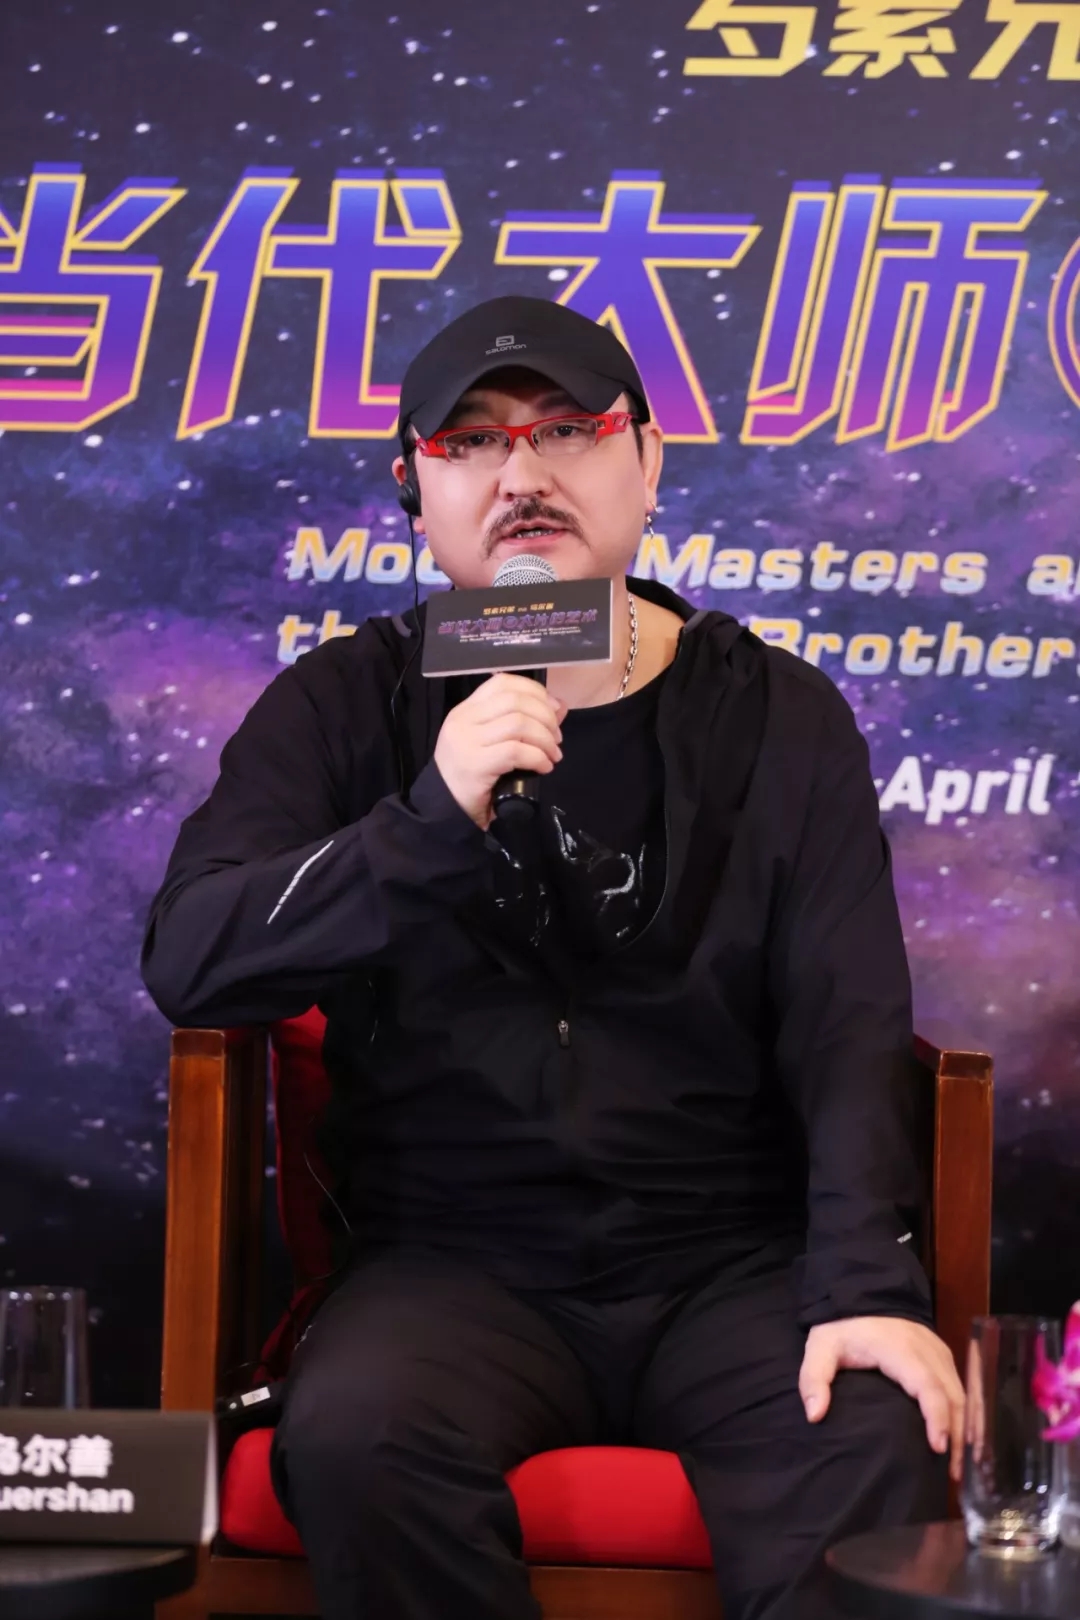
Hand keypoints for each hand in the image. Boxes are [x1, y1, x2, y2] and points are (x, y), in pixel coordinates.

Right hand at [433, 672, 566, 829]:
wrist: (445, 809)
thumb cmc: (471, 777)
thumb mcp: (494, 743)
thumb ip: (522, 722)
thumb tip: (560, 707)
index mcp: (466, 709)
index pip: (502, 682)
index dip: (534, 691)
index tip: (554, 710)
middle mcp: (464, 719)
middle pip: (515, 701)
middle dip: (545, 717)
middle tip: (556, 739)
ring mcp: (467, 741)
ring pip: (518, 724)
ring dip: (545, 739)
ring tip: (553, 755)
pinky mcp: (475, 764)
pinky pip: (516, 751)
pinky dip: (538, 757)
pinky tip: (544, 767)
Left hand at [799, 1316, 965, 1481]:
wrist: (862, 1297)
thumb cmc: (843, 1329)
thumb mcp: (821, 1347)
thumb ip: (814, 1379)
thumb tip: (815, 1415)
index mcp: (899, 1349)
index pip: (926, 1385)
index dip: (936, 1417)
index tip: (937, 1448)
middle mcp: (926, 1349)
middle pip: (951, 1394)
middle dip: (956, 1434)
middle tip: (952, 1473)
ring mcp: (938, 1350)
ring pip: (960, 1393)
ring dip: (962, 1427)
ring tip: (958, 1464)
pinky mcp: (942, 1354)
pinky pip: (958, 1386)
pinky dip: (961, 1413)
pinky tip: (959, 1437)